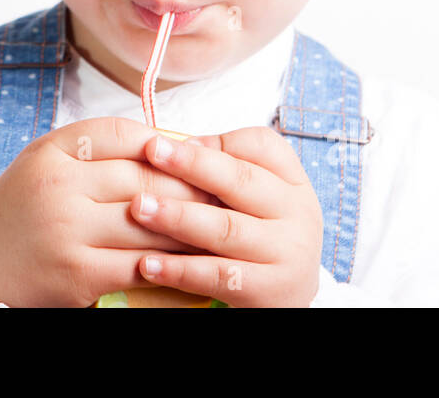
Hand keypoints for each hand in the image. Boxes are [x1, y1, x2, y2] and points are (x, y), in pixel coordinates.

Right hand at [0, 117, 219, 306]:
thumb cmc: (22, 204)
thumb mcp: (47, 157)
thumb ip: (98, 142)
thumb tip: (164, 139)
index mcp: (54, 153)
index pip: (125, 137)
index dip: (168, 145)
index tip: (200, 153)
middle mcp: (60, 190)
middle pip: (145, 181)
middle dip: (192, 186)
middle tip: (227, 189)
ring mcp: (69, 235)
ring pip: (149, 226)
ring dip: (192, 226)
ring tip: (222, 224)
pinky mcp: (77, 277)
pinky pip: (138, 266)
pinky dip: (170, 264)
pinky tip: (194, 261)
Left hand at [127, 127, 323, 306]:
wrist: (287, 300)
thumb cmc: (259, 239)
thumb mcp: (255, 202)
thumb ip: (225, 172)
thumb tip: (178, 146)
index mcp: (293, 184)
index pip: (264, 146)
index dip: (217, 141)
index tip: (170, 139)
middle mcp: (298, 214)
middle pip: (242, 181)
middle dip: (192, 165)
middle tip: (152, 153)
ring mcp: (287, 254)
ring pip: (227, 229)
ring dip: (178, 217)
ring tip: (139, 208)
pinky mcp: (270, 292)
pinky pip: (219, 276)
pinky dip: (181, 270)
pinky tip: (148, 264)